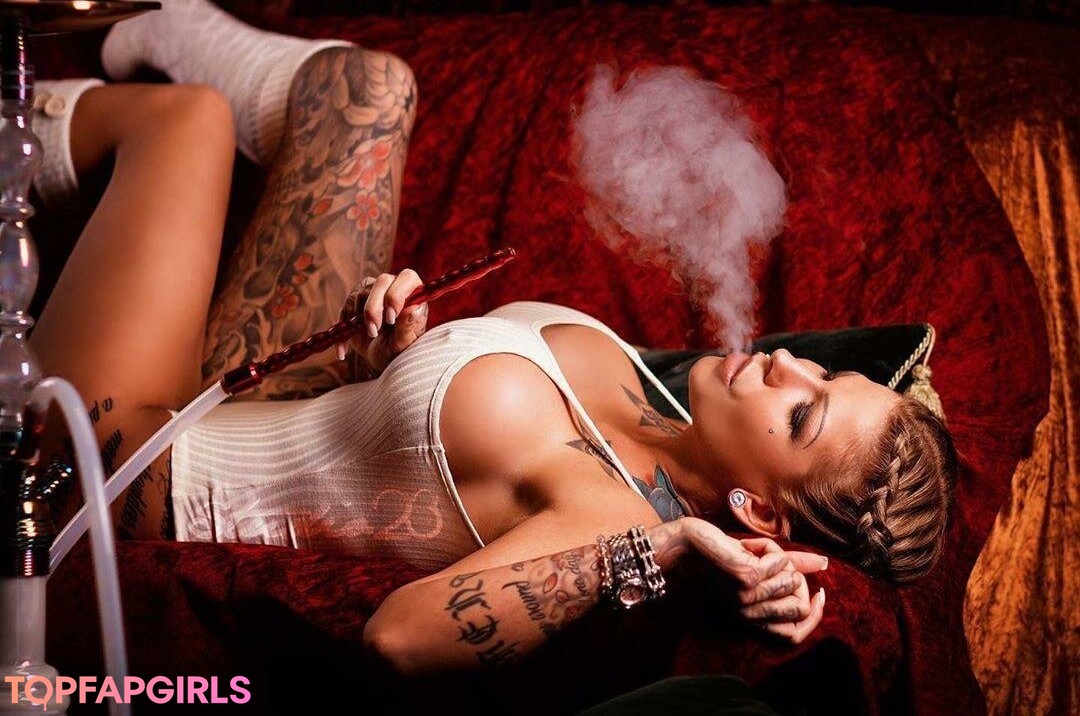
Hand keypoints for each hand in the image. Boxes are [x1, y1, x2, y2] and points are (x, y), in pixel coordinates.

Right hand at [336, 269, 429, 373]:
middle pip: (382, 281)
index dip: (397, 295)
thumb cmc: (398, 350)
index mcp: (413, 294)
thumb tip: (414, 309)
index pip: (407, 278)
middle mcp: (394, 287)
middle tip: (375, 330)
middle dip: (375, 307)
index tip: (391, 318)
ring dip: (362, 316)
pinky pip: (347, 305)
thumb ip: (409, 327)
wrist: (380, 359)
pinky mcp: (356, 301)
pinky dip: (346, 325)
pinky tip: (346, 348)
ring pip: (362, 292)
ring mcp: (374, 292)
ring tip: (371, 335)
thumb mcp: (404, 344)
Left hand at [649, 517, 826, 643]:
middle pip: (800, 608)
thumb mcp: (757, 566)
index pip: (794, 635)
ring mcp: (749, 597)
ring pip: (793, 579)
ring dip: (778, 558)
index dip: (814, 616)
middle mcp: (749, 614)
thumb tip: (823, 562)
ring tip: (754, 552)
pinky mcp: (748, 577)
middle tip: (775, 564)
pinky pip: (780, 560)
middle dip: (797, 580)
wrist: (684, 546)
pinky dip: (767, 547)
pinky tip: (746, 545)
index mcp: (750, 619)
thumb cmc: (717, 555)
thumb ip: (789, 567)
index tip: (819, 593)